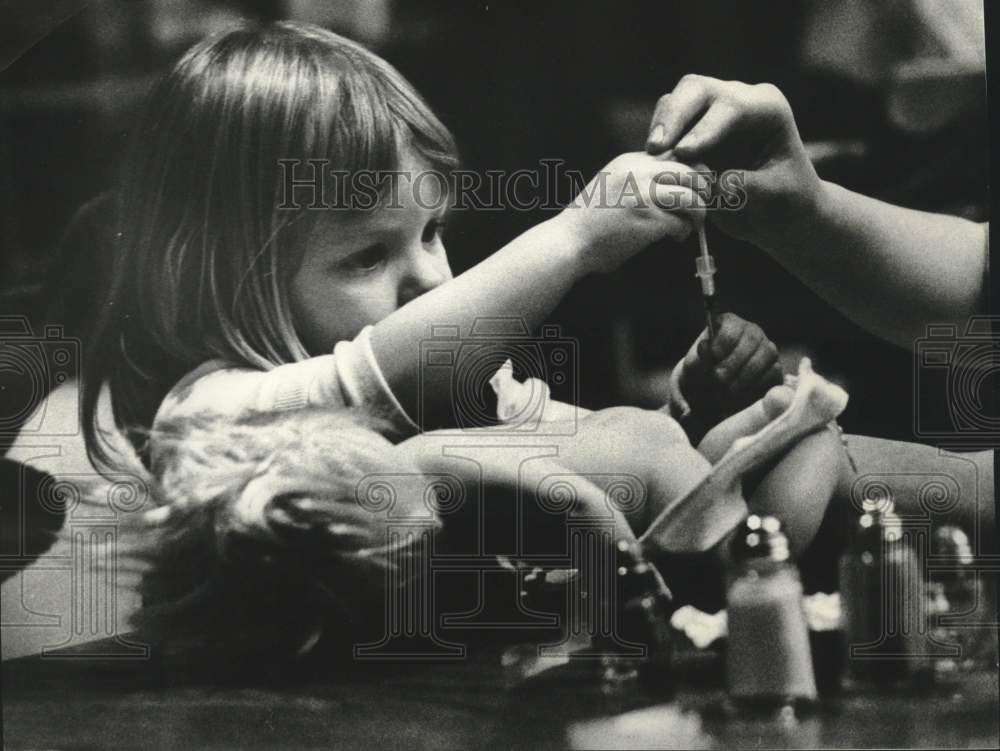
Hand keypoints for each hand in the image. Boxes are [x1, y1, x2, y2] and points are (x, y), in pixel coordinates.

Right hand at [554, 152, 705, 274]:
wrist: (568, 241)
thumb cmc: (590, 220)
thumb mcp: (611, 182)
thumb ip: (638, 175)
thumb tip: (674, 178)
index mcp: (631, 160)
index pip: (676, 153)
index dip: (691, 170)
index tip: (693, 186)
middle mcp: (639, 172)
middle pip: (691, 171)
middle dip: (702, 189)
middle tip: (700, 204)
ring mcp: (644, 196)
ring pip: (692, 197)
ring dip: (698, 212)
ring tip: (691, 224)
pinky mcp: (648, 220)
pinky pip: (682, 223)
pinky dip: (683, 232)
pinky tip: (675, 237)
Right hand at [646, 75, 822, 250]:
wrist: (781, 211)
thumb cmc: (786, 201)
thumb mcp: (773, 196)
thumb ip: (743, 186)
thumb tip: (710, 182)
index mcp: (766, 109)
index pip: (732, 106)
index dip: (705, 128)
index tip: (684, 153)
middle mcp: (738, 100)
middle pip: (696, 90)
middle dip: (674, 116)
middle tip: (656, 147)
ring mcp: (712, 112)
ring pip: (675, 102)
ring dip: (660, 127)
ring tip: (651, 157)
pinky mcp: (692, 130)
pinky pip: (666, 125)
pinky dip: (657, 143)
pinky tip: (653, 165)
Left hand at [679, 312, 783, 414]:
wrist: (712, 392)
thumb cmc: (702, 374)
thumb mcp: (695, 366)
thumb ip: (700, 357)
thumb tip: (705, 346)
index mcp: (728, 324)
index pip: (731, 325)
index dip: (724, 340)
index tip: (715, 354)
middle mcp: (751, 332)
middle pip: (751, 339)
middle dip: (734, 361)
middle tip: (719, 378)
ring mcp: (767, 349)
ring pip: (766, 354)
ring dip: (745, 374)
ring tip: (729, 389)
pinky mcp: (775, 368)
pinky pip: (773, 372)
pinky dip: (757, 384)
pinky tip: (742, 392)